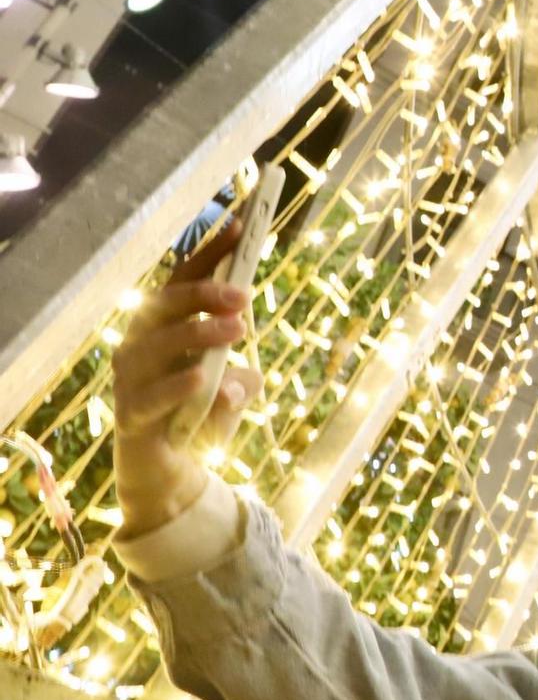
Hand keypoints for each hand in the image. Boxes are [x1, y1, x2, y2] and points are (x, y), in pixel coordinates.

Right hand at [111, 220, 264, 538]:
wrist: (171, 473)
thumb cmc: (202, 416)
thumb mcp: (236, 391)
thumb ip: (243, 380)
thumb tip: (237, 382)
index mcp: (166, 327)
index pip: (184, 280)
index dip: (210, 253)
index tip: (243, 226)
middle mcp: (142, 345)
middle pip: (165, 305)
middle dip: (204, 293)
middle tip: (244, 294)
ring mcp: (131, 380)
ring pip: (156, 346)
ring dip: (198, 333)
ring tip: (239, 328)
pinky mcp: (131, 417)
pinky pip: (150, 398)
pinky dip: (178, 386)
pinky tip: (203, 378)